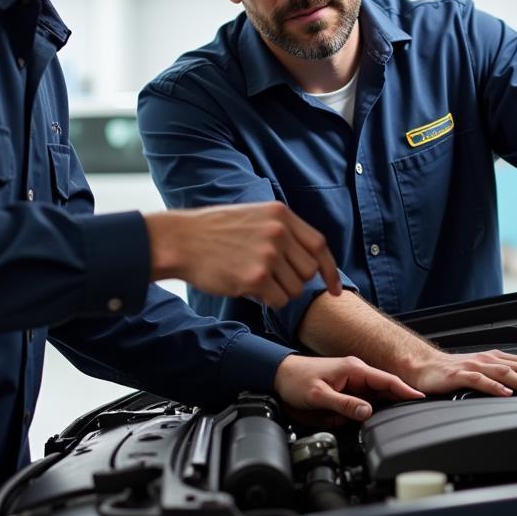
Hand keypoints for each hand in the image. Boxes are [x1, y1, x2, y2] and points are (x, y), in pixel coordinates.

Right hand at [145, 202, 339, 308]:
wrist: (181, 240)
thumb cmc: (214, 231)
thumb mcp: (254, 216)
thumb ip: (282, 232)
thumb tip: (311, 262)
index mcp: (280, 214)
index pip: (319, 245)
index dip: (329, 270)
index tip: (335, 289)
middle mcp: (278, 232)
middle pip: (308, 271)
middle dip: (294, 281)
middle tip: (271, 279)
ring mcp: (268, 254)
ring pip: (295, 289)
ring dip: (279, 292)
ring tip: (253, 280)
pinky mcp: (255, 277)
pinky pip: (278, 301)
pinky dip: (266, 301)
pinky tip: (246, 287)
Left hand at [274, 354, 423, 422]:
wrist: (279, 380)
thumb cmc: (296, 380)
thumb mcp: (319, 394)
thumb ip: (344, 403)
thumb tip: (367, 412)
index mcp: (354, 370)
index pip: (386, 380)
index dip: (405, 389)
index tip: (422, 398)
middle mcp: (356, 377)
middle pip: (386, 391)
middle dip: (399, 402)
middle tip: (416, 416)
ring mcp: (352, 388)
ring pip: (376, 402)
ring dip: (383, 412)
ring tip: (400, 422)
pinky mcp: (346, 399)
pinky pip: (363, 409)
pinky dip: (369, 417)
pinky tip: (375, 425)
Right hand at [407, 348, 516, 396]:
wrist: (422, 366)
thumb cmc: (450, 372)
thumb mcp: (479, 372)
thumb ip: (499, 378)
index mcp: (493, 358)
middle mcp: (486, 359)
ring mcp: (473, 366)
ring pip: (503, 372)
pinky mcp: (459, 375)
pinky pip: (480, 380)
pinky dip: (495, 387)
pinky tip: (505, 393)